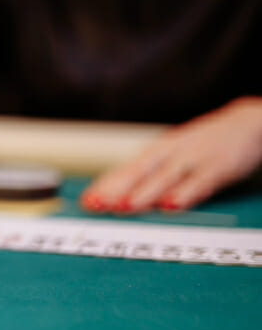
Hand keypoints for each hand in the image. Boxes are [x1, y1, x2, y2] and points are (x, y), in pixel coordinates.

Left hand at [81, 97, 261, 212]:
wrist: (248, 123)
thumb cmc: (204, 145)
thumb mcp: (173, 157)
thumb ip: (149, 178)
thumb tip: (119, 197)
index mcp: (157, 152)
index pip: (125, 170)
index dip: (104, 186)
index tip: (84, 202)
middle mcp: (170, 154)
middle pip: (138, 173)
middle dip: (115, 190)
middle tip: (94, 205)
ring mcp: (193, 159)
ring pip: (164, 177)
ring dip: (143, 193)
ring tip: (123, 207)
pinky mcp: (218, 167)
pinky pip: (200, 182)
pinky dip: (185, 193)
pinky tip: (171, 206)